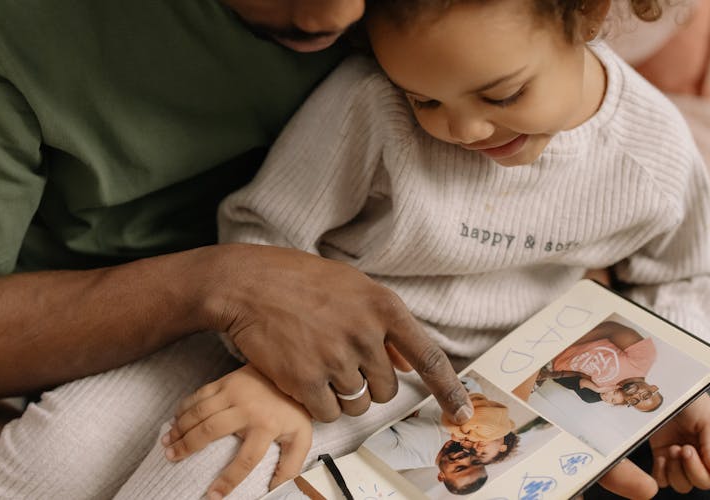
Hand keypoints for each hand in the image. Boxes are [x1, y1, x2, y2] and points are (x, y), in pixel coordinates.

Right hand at [162, 364, 312, 497]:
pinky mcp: (227, 380)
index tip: (212, 496)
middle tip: (171, 459)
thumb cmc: (292, 410)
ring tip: (168, 443)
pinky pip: (200, 394)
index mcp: (267, 426)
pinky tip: (175, 419)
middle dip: (187, 447)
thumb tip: (275, 490)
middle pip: (211, 431)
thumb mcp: (301, 438)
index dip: (228, 480)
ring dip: (181, 428)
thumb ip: (291, 465)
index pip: (245, 460)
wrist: (290, 373)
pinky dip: (184, 407)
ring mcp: (236, 392)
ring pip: (200, 412)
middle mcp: (248, 408)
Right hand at [204, 244, 471, 423]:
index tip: (461, 413)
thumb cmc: (300, 280)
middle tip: (341, 362)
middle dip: (369, 384)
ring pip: (358, 404)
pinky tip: (302, 377)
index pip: (429, 356)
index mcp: (383, 307)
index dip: (449, 389)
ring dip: (342, 396)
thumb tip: (410, 362)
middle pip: (387, 389)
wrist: (247, 284)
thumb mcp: (352, 287)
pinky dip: (318, 405)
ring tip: (318, 364)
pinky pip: (328, 413)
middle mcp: (365, 334)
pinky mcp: (305, 379)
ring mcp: (335, 358)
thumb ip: (385, 323)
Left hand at [650, 393, 709, 492]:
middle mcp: (699, 456)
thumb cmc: (688, 398)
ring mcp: (678, 457)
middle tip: (682, 448)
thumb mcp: (708, 418)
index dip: (704, 468)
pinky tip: (661, 456)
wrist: (659, 389)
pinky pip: (661, 478)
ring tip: (672, 449)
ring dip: (676, 471)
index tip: (692, 449)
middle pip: (700, 482)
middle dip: (691, 469)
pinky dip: (661, 472)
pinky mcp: (660, 455)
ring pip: (681, 484)